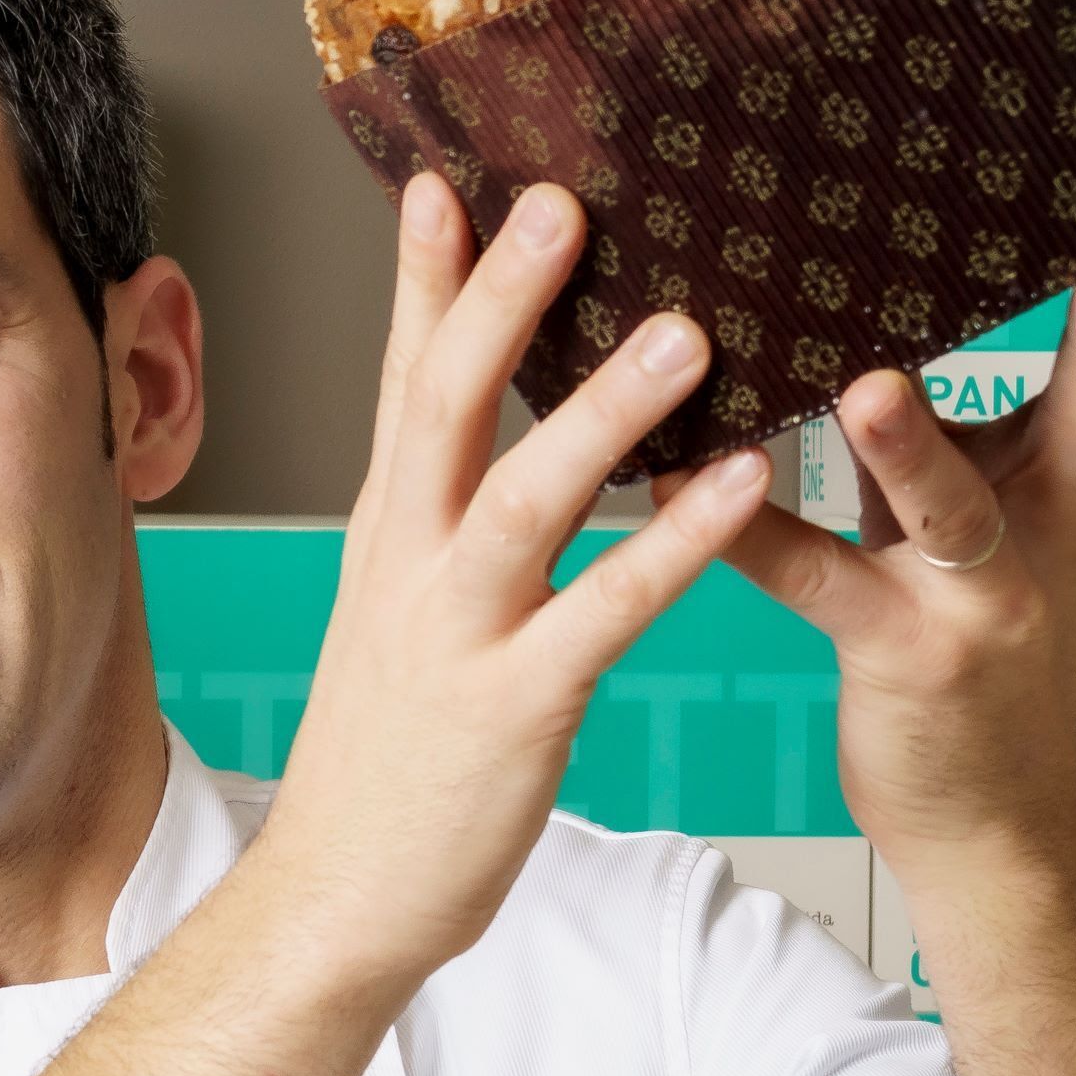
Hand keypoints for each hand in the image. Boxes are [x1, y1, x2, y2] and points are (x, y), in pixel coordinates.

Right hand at [251, 176, 771, 992]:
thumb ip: (448, 523)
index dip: (426, 279)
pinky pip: (606, 608)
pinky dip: (672, 542)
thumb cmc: (389, 757)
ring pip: (527, 493)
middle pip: (446, 402)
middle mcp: (411, 562)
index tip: (451, 179)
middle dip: (499, 297)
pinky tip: (736, 484)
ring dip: (606, 406)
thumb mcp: (401, 614)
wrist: (339, 895)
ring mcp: (459, 630)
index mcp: (390, 533)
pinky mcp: (516, 705)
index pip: (403, 380)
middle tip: (561, 199)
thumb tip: (501, 446)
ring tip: (687, 326)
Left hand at [733, 189, 1075, 869]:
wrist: (992, 823)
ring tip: (870, 383)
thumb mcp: (987, 520)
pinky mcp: (900, 655)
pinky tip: (684, 480)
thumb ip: (960, 429)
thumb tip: (894, 317)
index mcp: (1069, 482)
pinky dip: (749, 532)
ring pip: (953, 512)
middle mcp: (1046, 529)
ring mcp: (981, 598)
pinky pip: (815, 581)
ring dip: (911, 446)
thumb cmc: (968, 647)